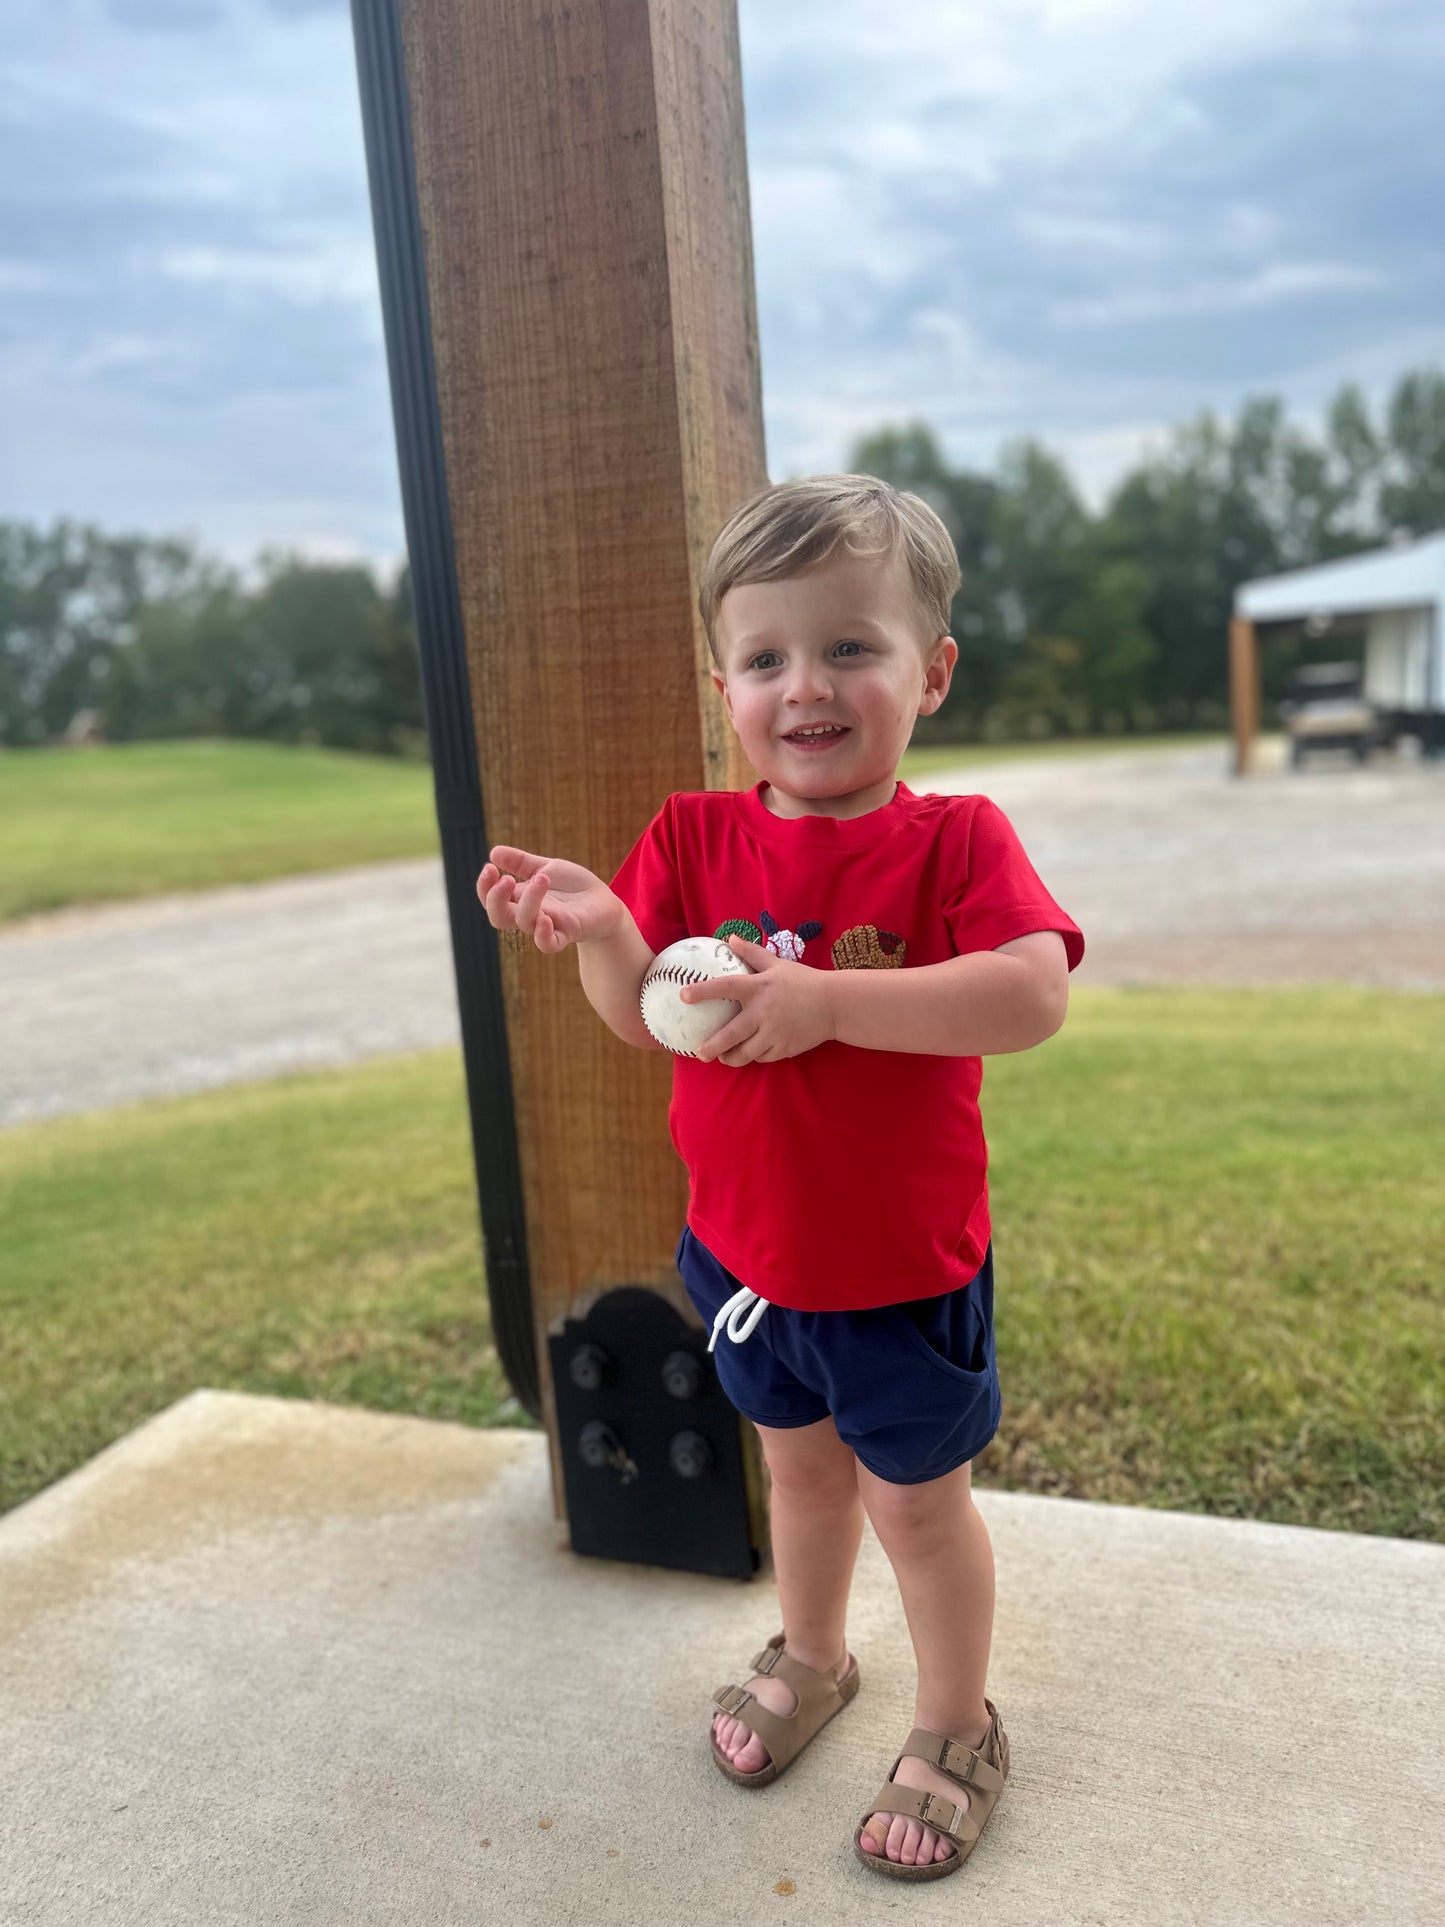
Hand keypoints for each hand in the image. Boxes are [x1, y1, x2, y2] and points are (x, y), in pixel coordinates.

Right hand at [476, 848, 623, 953]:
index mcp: (520, 899)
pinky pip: (548, 944)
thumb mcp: (546, 867)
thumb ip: (520, 862)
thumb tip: (493, 851)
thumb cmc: (572, 887)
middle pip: (498, 917)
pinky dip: (542, 935)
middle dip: (495, 898)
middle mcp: (529, 914)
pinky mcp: (567, 933)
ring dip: (529, 901)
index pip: (491, 899)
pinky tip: (545, 918)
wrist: (603, 901)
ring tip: (543, 878)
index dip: (484, 887)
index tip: (490, 867)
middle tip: (507, 879)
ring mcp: (547, 925)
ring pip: (524, 922)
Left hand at [684, 934, 835, 1065]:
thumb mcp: (777, 964)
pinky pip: (762, 1057)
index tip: (683, 995)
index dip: (703, 991)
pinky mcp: (784, 1048)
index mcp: (759, 987)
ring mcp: (774, 1033)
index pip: (725, 987)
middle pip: (731, 1034)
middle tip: (699, 1053)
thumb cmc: (804, 981)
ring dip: (731, 1057)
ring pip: (746, 1053)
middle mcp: (764, 1012)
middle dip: (712, 1046)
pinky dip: (754, 1056)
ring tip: (723, 1058)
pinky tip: (750, 1053)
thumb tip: (730, 938)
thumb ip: (752, 953)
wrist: (835, 1005)